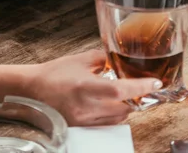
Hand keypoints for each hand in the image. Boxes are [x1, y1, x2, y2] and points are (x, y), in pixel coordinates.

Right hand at [27, 49, 161, 125]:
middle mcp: (86, 107)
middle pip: (124, 108)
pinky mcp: (81, 129)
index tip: (155, 82)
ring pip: (117, 119)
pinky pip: (106, 126)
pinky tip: (109, 105)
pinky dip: (113, 116)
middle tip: (140, 86)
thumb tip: (120, 59)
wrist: (32, 90)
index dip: (140, 86)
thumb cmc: (54, 73)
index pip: (120, 90)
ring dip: (125, 108)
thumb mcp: (80, 60)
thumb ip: (103, 59)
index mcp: (86, 87)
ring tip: (122, 95)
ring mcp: (83, 121)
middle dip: (135, 98)